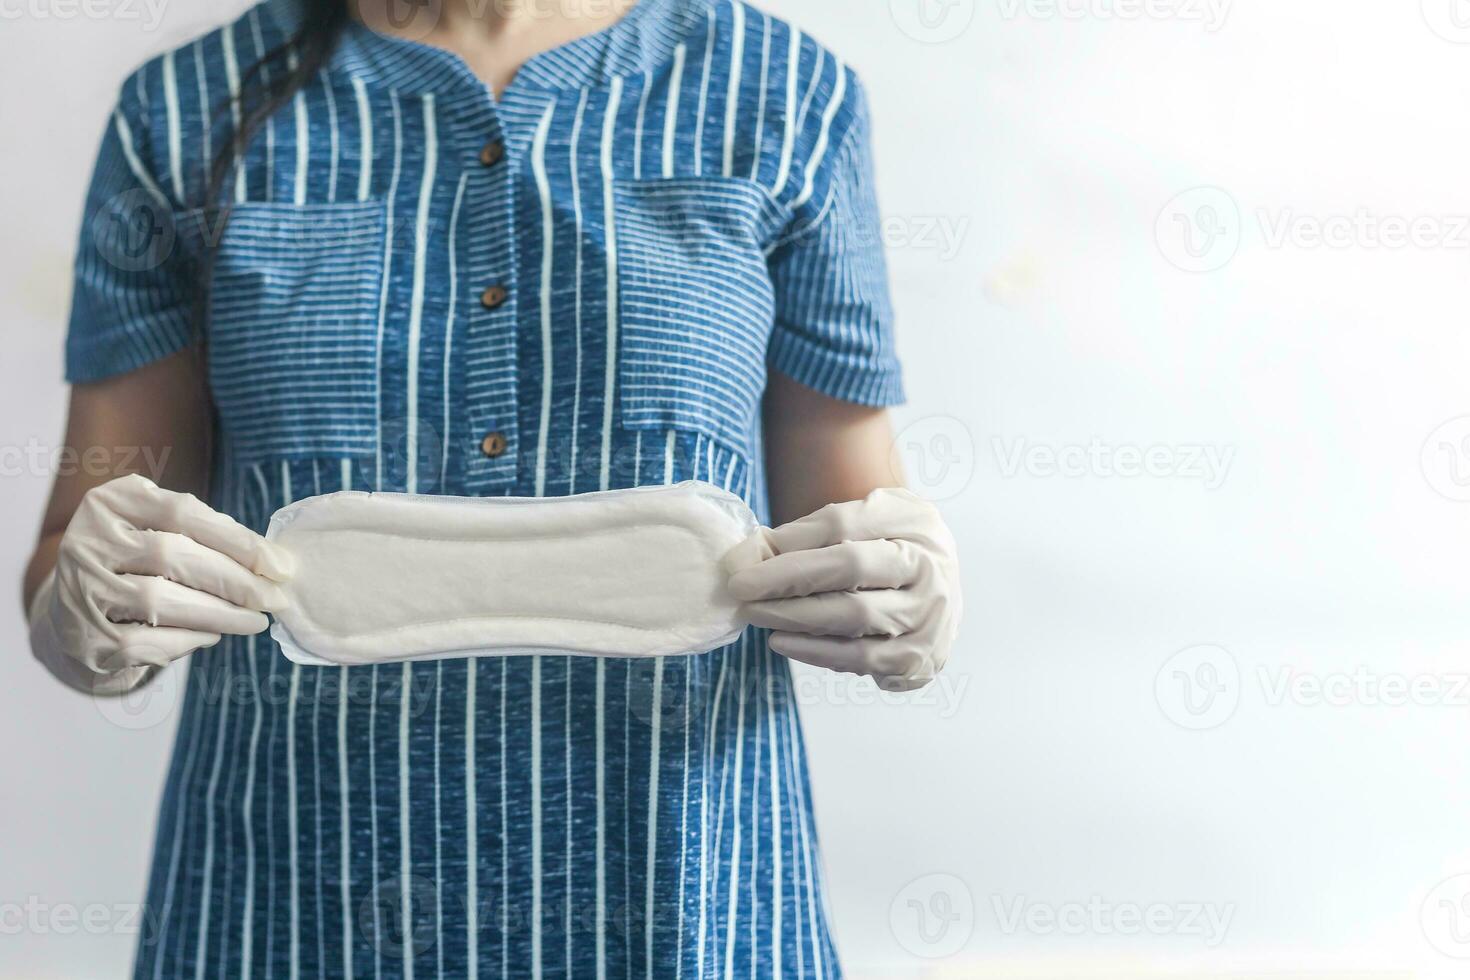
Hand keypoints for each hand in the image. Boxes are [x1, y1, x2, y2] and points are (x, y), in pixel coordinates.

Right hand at [27, 473, 293, 694]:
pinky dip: (187, 639)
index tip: (280, 565)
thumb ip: (207, 537)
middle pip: (172, 555)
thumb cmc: (139, 565)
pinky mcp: (83, 637)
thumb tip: (274, 562)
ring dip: (219, 613)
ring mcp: (80, 589)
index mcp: (113, 501)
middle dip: (235, 581)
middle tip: (274, 599)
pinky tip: (212, 635)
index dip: (238, 540)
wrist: (77, 613)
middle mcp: (88, 540)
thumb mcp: (162, 532)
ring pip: (159, 599)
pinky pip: (145, 641)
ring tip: (254, 621)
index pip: (183, 512)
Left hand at [723, 487, 960, 690]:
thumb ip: (814, 530)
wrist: (938, 590)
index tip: (750, 555)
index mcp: (915, 523)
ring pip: (854, 617)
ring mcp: (929, 618)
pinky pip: (860, 658)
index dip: (792, 540)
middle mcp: (931, 569)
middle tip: (741, 588)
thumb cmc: (890, 549)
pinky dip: (816, 652)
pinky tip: (782, 641)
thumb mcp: (865, 520)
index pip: (844, 525)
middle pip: (851, 568)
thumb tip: (753, 551)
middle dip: (787, 578)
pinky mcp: (919, 659)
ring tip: (755, 613)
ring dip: (795, 617)